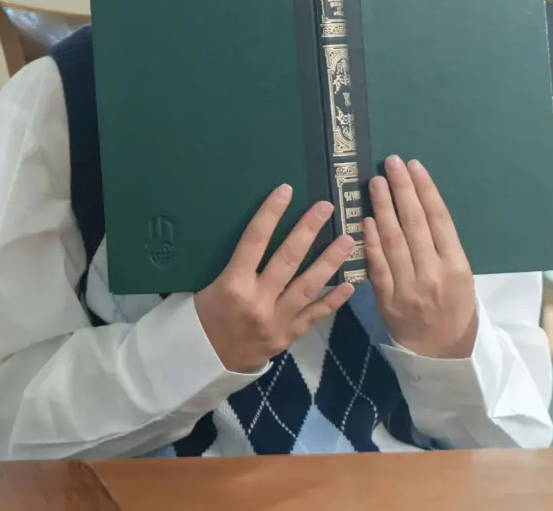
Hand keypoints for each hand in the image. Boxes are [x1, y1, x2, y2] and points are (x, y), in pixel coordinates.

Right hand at [192, 185, 356, 373]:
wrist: (206, 360)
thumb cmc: (203, 315)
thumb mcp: (206, 285)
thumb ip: (233, 264)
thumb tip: (256, 232)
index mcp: (233, 284)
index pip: (254, 240)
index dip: (270, 214)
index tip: (286, 191)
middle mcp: (258, 300)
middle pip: (287, 259)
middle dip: (308, 230)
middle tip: (326, 207)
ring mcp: (276, 320)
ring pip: (308, 286)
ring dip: (329, 261)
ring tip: (347, 240)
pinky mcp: (288, 336)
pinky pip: (315, 316)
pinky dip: (333, 300)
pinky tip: (350, 285)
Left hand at [364, 155, 478, 359]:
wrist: (442, 350)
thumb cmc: (452, 305)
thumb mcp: (461, 275)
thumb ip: (442, 244)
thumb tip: (419, 202)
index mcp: (457, 265)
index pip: (440, 219)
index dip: (425, 190)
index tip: (414, 166)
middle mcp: (434, 273)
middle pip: (416, 224)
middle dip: (402, 190)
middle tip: (391, 163)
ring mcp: (409, 287)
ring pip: (394, 240)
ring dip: (383, 208)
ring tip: (376, 182)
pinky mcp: (388, 299)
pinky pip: (378, 265)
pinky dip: (372, 241)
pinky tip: (366, 219)